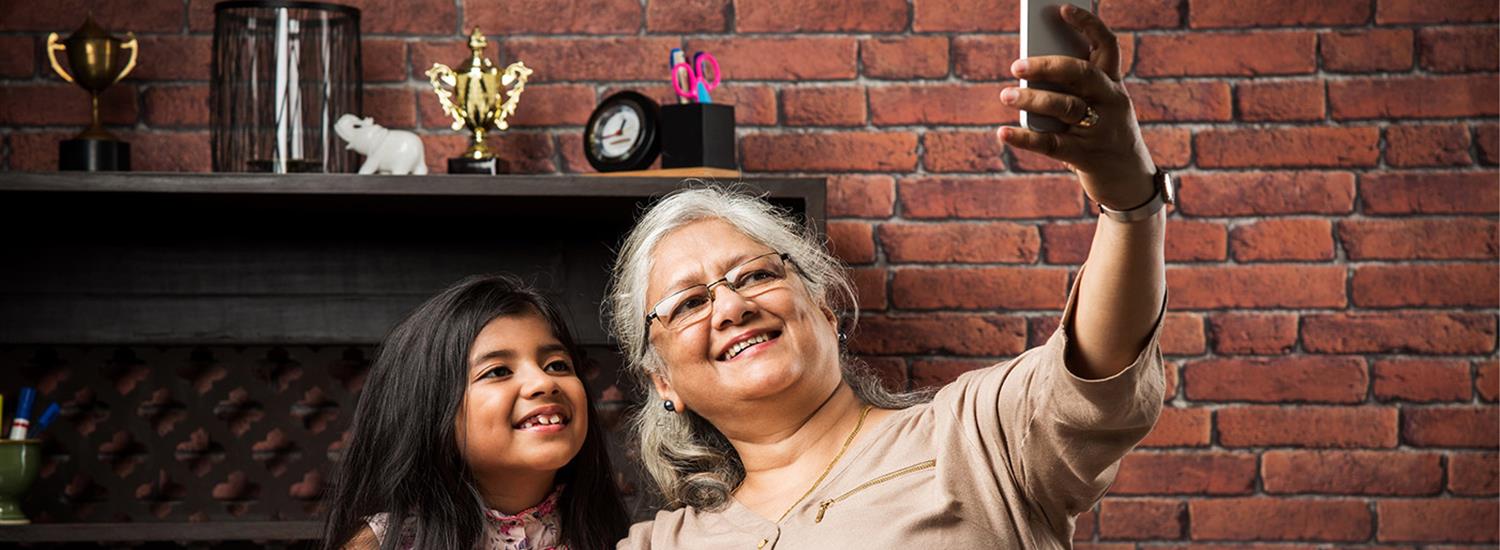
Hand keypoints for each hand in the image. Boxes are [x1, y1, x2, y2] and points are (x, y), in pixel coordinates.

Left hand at [997, 5, 1156, 210]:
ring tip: (1005, 95)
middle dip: (1047, 65)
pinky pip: (1052, 144)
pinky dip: (1024, 139)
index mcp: (1113, 84)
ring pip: (1065, 107)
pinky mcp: (1086, 156)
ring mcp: (1101, 129)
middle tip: (1016, 66)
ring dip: (1032, 99)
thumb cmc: (1103, 135)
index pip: (1107, 46)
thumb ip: (1071, 91)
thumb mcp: (1096, 109)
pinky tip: (1003, 133)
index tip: (1062, 9)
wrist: (1130, 182)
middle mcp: (1111, 102)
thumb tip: (1027, 78)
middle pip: (1080, 74)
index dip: (1087, 24)